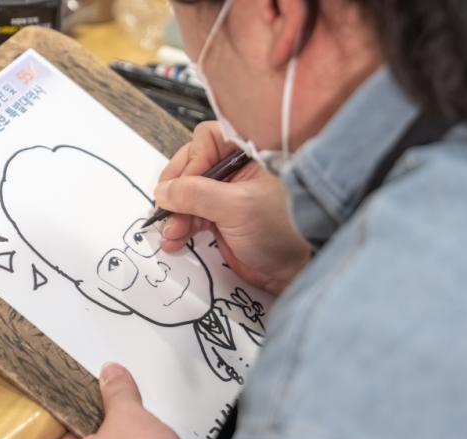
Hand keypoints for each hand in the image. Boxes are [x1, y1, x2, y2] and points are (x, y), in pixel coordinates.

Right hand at [154, 121, 310, 295]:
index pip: (207, 140)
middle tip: (167, 211)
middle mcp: (239, 170)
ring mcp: (230, 195)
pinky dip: (182, 227)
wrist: (302, 269)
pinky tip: (174, 240)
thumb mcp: (238, 207)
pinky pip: (194, 217)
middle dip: (177, 192)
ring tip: (171, 234)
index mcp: (249, 153)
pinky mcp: (225, 220)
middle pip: (193, 168)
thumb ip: (197, 194)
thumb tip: (164, 190)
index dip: (190, 162)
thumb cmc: (287, 229)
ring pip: (190, 195)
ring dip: (175, 213)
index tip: (182, 188)